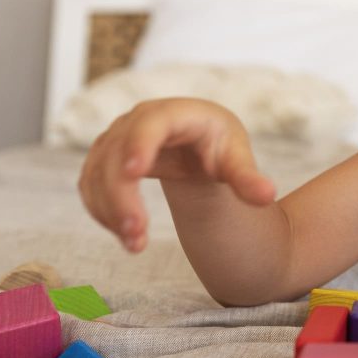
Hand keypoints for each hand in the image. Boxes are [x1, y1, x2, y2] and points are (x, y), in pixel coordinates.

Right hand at [77, 97, 275, 252]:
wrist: (199, 148)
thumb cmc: (220, 148)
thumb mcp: (236, 160)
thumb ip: (248, 179)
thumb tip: (267, 195)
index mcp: (177, 113)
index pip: (152, 123)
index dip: (140, 144)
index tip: (133, 173)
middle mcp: (139, 120)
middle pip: (117, 153)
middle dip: (121, 196)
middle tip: (137, 235)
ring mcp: (117, 137)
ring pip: (97, 172)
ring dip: (109, 210)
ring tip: (135, 244)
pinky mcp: (103, 158)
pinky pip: (90, 184)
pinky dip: (101, 211)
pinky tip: (124, 235)